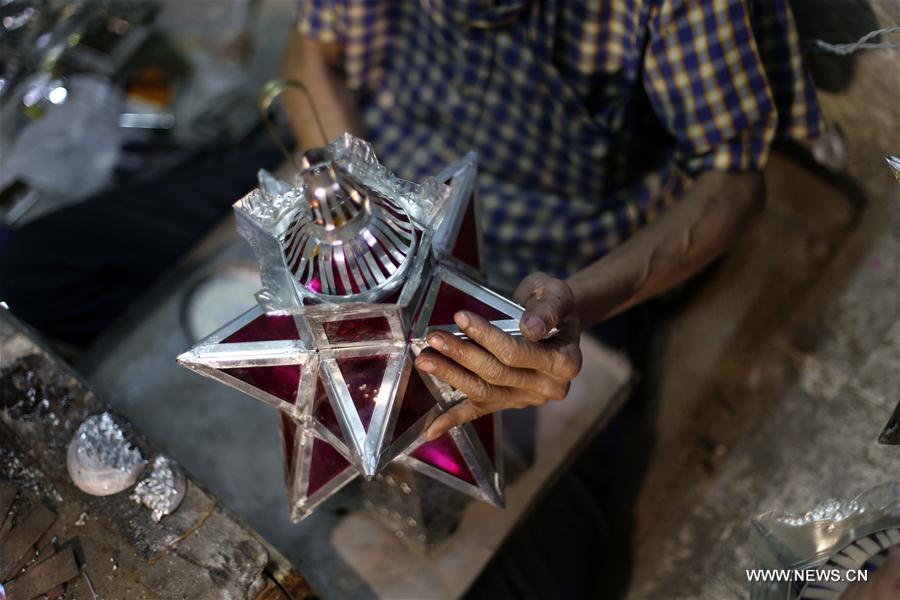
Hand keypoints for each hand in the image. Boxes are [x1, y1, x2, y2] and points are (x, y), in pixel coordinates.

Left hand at [416, 272, 582, 440]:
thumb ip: (547, 309)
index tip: (461, 317)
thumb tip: (531, 328)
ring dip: (452, 376)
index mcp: (565, 362)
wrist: (556, 319)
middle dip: (462, 355)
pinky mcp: (509, 403)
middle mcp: (549, 387)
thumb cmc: (554, 303)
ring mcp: (527, 398)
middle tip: (435, 338)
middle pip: (497, 374)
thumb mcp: (557, 295)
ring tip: (425, 359)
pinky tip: (431, 429)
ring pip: (484, 391)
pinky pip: (480, 411)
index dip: (488, 336)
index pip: (519, 353)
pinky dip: (454, 419)